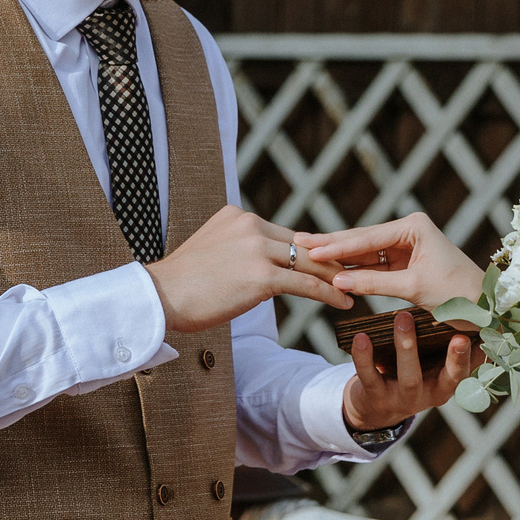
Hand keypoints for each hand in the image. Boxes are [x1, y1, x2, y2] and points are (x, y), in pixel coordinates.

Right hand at [146, 206, 350, 334]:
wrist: (159, 298)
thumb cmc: (181, 285)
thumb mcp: (210, 252)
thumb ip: (237, 249)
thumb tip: (254, 265)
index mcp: (238, 216)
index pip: (285, 234)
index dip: (311, 250)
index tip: (332, 259)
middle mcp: (250, 226)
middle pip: (302, 244)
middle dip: (332, 259)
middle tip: (359, 268)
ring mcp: (256, 249)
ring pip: (308, 262)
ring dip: (336, 277)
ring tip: (357, 287)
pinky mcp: (261, 275)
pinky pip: (305, 284)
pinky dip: (329, 294)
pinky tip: (345, 302)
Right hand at [296, 213, 485, 319]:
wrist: (487, 308)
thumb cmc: (458, 294)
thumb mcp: (414, 288)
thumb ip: (374, 283)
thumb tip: (338, 280)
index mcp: (414, 226)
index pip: (367, 238)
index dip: (337, 246)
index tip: (310, 248)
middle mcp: (408, 231)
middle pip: (362, 240)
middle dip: (331, 244)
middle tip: (297, 242)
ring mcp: (405, 247)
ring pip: (364, 254)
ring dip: (339, 258)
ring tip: (306, 253)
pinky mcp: (404, 264)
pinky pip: (373, 267)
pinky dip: (353, 271)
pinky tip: (331, 270)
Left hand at [342, 309, 478, 431]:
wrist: (374, 407)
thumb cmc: (407, 374)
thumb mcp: (429, 365)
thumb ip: (443, 345)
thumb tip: (467, 310)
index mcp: (446, 384)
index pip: (469, 371)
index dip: (477, 358)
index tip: (486, 339)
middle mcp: (430, 395)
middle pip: (447, 378)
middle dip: (455, 357)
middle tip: (459, 335)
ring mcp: (403, 400)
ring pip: (409, 377)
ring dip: (407, 346)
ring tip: (403, 317)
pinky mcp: (376, 398)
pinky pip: (370, 377)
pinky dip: (364, 356)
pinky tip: (361, 337)